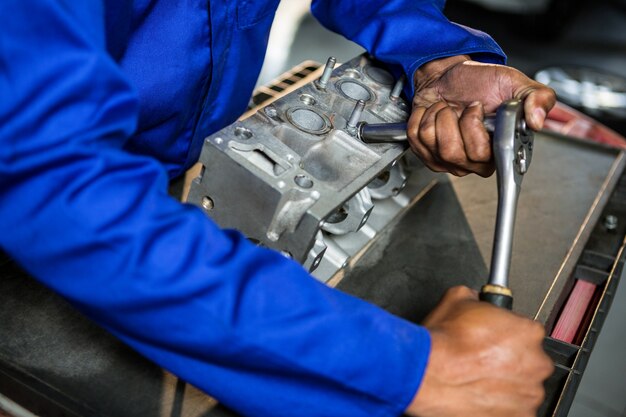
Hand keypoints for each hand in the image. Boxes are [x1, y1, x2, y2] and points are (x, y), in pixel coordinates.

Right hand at [405, 286, 553, 416]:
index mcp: (527, 331)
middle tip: (485, 359)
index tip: (493, 338)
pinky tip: (481, 394)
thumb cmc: (443, 343)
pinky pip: (516, 409)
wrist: (427, 373)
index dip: (506, 333)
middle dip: (511, 359)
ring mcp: (529, 393)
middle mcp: (535, 363)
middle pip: (530, 359)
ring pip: (524, 385)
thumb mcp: (456, 299)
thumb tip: (474, 298)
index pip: (526, 330)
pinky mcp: (519, 416)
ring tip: (479, 378)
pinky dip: (502, 404)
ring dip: (507, 382)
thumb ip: (475, 297)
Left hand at [407, 55, 555, 176]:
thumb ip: (537, 98)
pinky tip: (434, 112)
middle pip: (454, 153)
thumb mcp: (515, 83)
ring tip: (449, 108)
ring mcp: (448, 161)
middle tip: (463, 106)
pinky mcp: (426, 154)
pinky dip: (422, 116)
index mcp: (498, 151)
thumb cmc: (482, 83)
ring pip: (434, 145)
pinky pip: (416, 138)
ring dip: (438, 116)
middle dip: (454, 119)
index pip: (482, 156)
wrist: (451, 76)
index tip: (476, 108)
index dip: (474, 131)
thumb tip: (537, 120)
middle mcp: (473, 162)